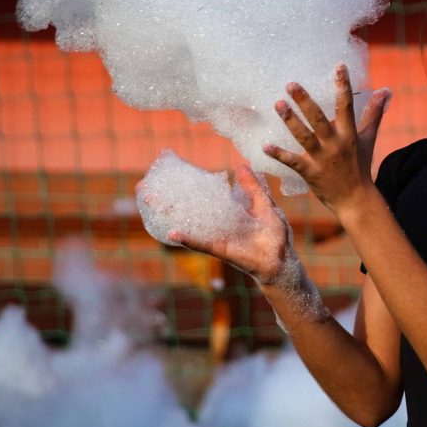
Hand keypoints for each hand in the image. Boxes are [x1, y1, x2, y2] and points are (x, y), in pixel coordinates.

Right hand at [161, 165, 295, 284]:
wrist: (282, 260)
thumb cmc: (274, 235)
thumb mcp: (265, 205)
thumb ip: (254, 188)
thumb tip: (241, 166)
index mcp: (226, 211)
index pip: (203, 196)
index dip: (187, 185)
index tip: (169, 171)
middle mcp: (216, 223)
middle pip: (188, 208)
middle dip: (166, 198)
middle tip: (144, 186)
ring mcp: (216, 236)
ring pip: (189, 223)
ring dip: (168, 212)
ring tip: (149, 199)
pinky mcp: (222, 250)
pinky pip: (203, 244)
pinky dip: (189, 240)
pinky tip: (172, 233)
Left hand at [265, 65, 389, 210]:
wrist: (355, 199)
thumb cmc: (360, 165)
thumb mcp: (368, 137)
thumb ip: (374, 112)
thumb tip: (385, 90)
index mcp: (349, 134)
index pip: (346, 106)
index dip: (343, 86)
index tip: (338, 67)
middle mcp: (336, 144)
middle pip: (319, 119)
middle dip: (305, 101)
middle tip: (290, 84)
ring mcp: (322, 159)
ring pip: (304, 137)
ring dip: (290, 121)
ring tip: (278, 104)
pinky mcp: (310, 172)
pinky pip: (292, 162)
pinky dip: (278, 154)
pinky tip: (264, 146)